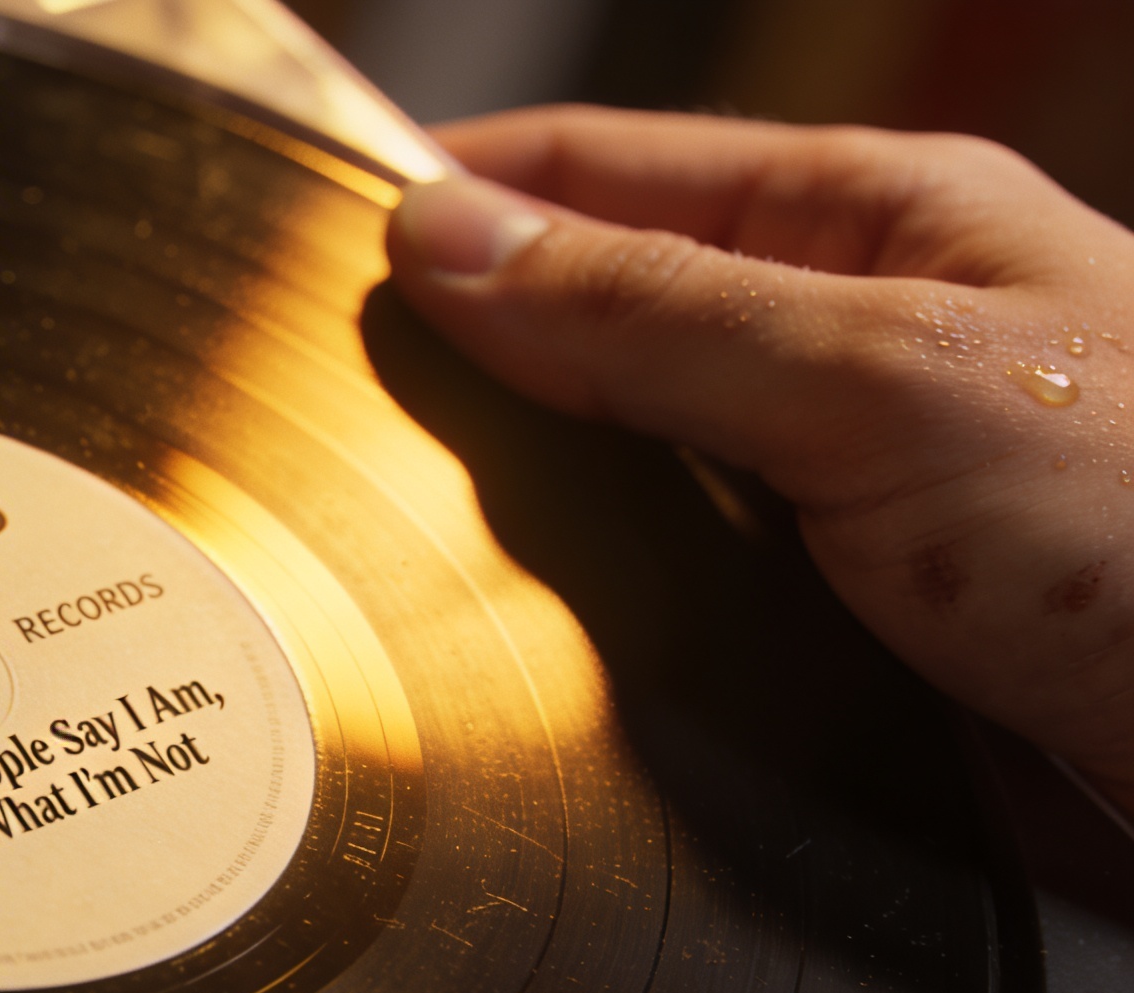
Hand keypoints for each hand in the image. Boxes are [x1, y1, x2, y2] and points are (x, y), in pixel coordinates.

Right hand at [391, 106, 1133, 809]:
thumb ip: (654, 315)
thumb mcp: (877, 384)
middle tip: (318, 409)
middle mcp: (844, 344)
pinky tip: (507, 628)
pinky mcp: (833, 628)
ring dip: (512, 491)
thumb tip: (448, 241)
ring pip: (614, 464)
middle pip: (592, 315)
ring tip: (378, 522)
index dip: (452, 191)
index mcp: (868, 223)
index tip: (306, 239)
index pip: (601, 171)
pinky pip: (663, 590)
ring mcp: (837, 491)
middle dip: (460, 351)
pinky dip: (577, 600)